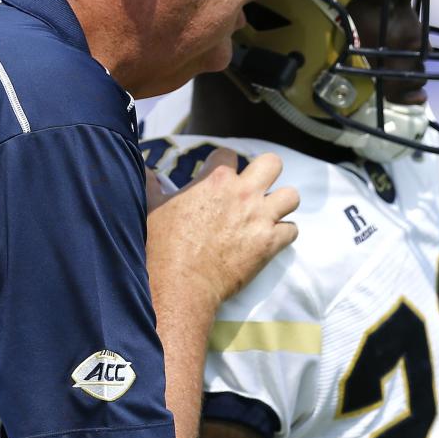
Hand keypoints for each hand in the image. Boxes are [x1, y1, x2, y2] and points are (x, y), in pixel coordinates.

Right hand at [146, 149, 297, 314]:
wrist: (180, 283)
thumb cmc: (164, 245)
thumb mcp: (153, 208)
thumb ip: (152, 184)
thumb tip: (146, 171)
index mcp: (215, 179)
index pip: (229, 154)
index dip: (224, 164)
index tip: (220, 176)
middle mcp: (243, 193)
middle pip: (273, 163)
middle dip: (266, 172)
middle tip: (254, 187)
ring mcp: (260, 218)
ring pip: (292, 195)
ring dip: (281, 203)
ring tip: (268, 212)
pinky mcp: (269, 244)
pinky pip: (292, 230)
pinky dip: (283, 233)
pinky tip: (270, 238)